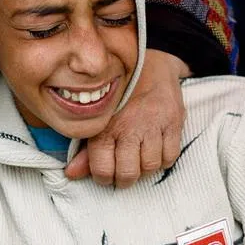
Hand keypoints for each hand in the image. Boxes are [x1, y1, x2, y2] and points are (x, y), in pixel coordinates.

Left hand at [66, 50, 190, 186]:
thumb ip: (86, 150)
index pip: (102, 169)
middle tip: (124, 173)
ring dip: (144, 169)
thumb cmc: (120, 97)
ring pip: (150, 166)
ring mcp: (153, 124)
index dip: (103, 178)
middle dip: (124, 180)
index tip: (106, 174)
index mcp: (106, 126)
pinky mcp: (173, 122)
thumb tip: (71, 175)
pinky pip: (170, 156)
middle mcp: (129, 126)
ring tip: (139, 160)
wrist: (149, 65)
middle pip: (128, 173)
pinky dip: (163, 160)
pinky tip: (155, 151)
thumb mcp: (99, 120)